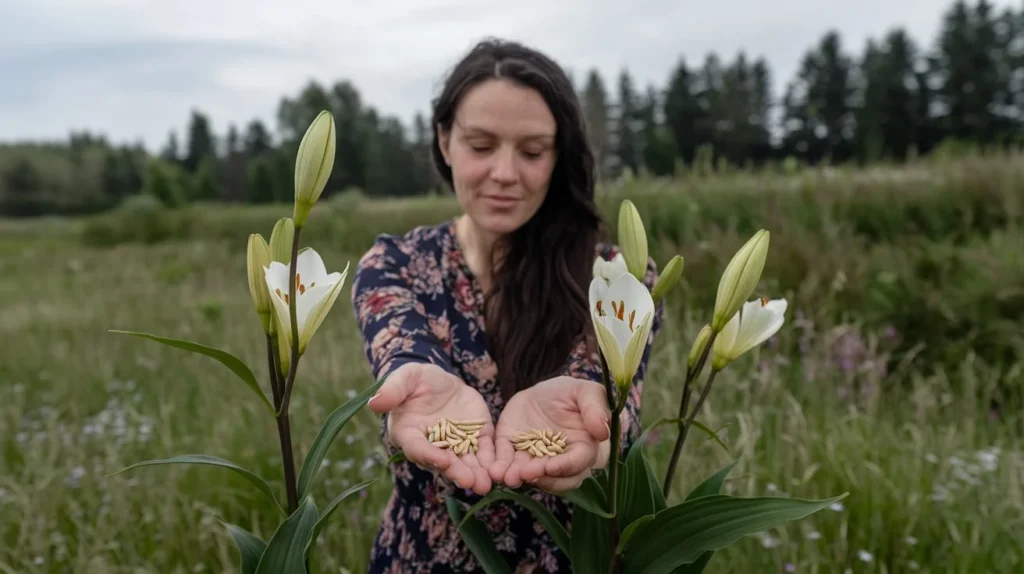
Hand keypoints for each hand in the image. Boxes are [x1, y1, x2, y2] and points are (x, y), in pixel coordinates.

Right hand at [368, 363, 494, 494]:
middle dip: (457, 472)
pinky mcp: (476, 438)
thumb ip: (393, 390)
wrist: (441, 381)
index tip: (442, 460)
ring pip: (466, 462)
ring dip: (476, 474)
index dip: (429, 455)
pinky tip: (499, 470)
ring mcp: (455, 444)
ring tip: (485, 485)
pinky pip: (484, 451)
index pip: (417, 448)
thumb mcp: (405, 378)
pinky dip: (491, 461)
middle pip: (444, 462)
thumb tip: (374, 402)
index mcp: (410, 434)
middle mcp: (432, 446)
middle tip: (470, 482)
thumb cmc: (416, 380)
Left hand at [489, 376, 611, 492]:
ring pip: (531, 477)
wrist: (539, 391)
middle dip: (540, 478)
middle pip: (556, 479)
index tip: (550, 467)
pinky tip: (494, 471)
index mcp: (584, 447)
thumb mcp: (585, 391)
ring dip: (519, 478)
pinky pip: (508, 465)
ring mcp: (537, 461)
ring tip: (506, 476)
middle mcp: (561, 461)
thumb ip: (595, 408)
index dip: (565, 467)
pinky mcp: (515, 455)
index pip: (579, 463)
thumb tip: (603, 432)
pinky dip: (501, 469)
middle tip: (525, 473)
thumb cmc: (569, 392)